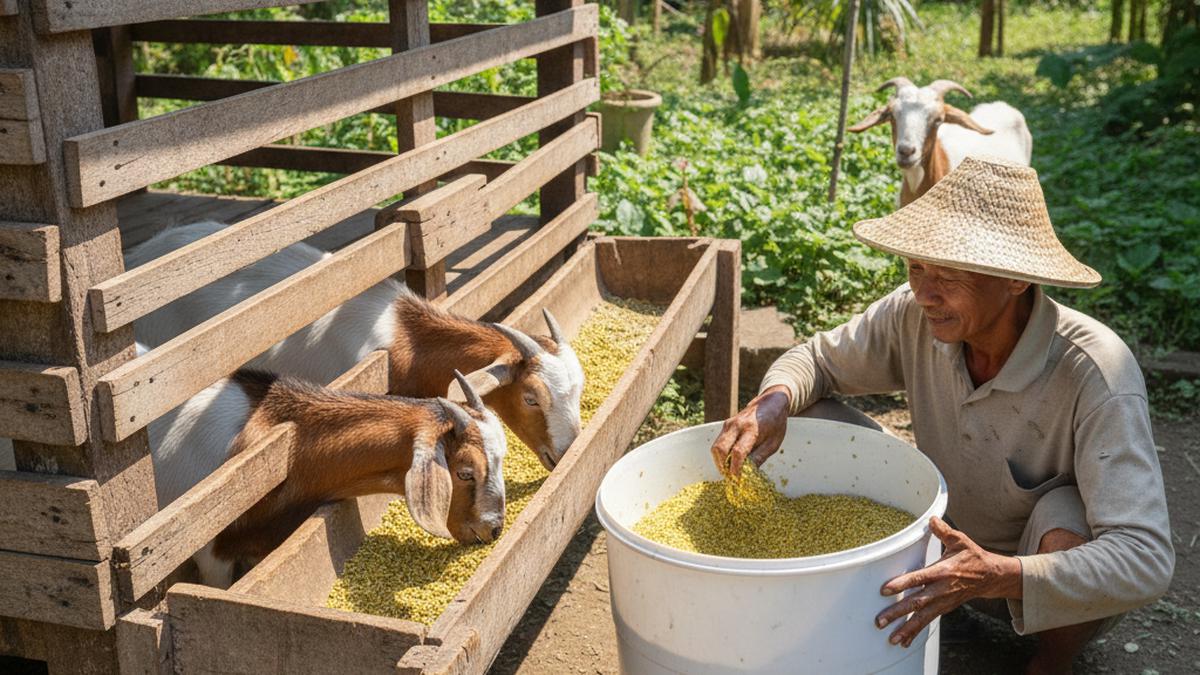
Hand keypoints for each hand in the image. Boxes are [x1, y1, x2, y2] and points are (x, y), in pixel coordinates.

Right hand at [709, 386, 790, 476]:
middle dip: (723, 467)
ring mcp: (728, 424)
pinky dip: (721, 455)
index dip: (735, 469)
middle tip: (731, 478)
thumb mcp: (773, 443)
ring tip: (729, 471)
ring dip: (720, 462)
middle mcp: (736, 425)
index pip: (738, 452)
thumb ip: (759, 457)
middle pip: (720, 449)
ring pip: (715, 447)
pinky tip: (729, 461)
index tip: (737, 480)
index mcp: (751, 429)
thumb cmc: (775, 424)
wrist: (771, 402)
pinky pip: (718, 443)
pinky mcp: (725, 425)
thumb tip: (748, 474)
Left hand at [875, 516, 1021, 647]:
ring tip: (890, 638)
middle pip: (917, 603)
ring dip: (906, 628)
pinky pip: (928, 622)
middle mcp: (942, 590)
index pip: (920, 578)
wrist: (991, 577)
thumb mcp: (960, 540)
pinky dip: (916, 632)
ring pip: (922, 617)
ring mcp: (944, 601)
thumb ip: (944, 532)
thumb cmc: (972, 556)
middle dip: (898, 612)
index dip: (903, 583)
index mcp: (944, 571)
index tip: (885, 590)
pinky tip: (903, 641)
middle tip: (880, 620)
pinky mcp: (944, 608)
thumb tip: (932, 520)